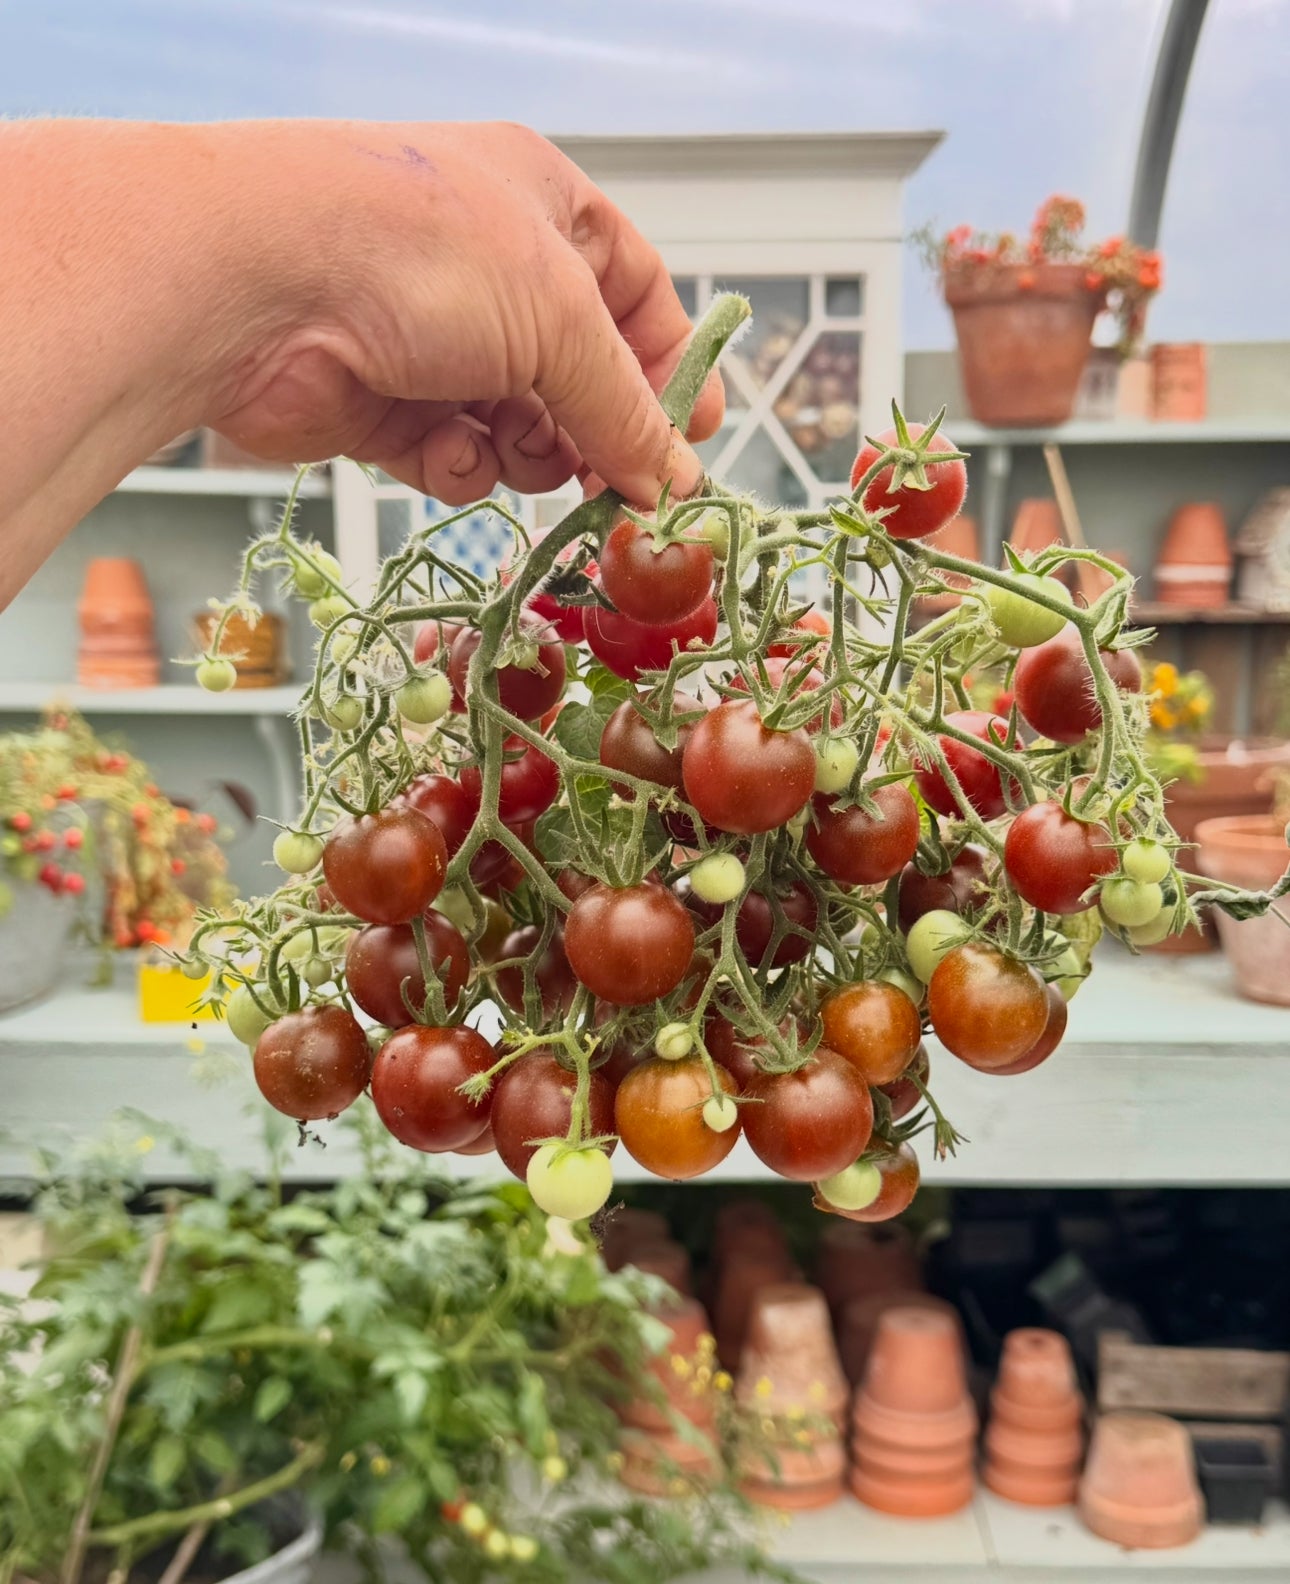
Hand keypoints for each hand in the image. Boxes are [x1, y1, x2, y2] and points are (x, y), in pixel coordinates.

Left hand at [208, 121, 722, 505]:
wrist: (254, 285)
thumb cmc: (414, 252)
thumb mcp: (560, 320)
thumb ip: (625, 408)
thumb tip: (673, 477)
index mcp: (542, 207)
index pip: (636, 290)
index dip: (668, 366)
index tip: (689, 439)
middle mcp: (488, 268)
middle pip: (578, 371)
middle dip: (596, 431)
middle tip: (615, 486)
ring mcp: (431, 336)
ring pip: (518, 424)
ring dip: (527, 452)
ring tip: (517, 453)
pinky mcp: (381, 402)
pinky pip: (451, 452)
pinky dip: (456, 463)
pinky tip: (442, 452)